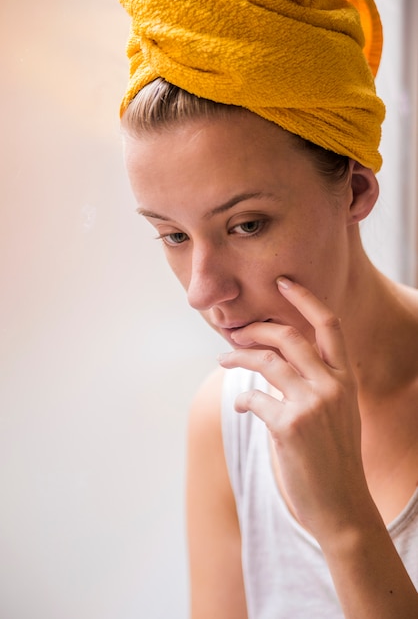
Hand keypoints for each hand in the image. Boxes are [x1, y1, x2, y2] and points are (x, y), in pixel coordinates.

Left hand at [218, 277, 370, 542]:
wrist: (342, 507)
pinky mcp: (289, 427)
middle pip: (288, 337)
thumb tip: (272, 362)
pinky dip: (241, 399)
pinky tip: (239, 405)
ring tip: (224, 359)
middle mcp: (332, 386)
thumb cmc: (334, 458)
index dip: (305, 299)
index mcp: (345, 379)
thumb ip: (317, 383)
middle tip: (237, 331)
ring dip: (238, 357)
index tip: (284, 282)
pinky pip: (253, 399)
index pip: (329, 325)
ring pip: (265, 362)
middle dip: (257, 328)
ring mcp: (312, 405)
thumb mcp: (338, 413)